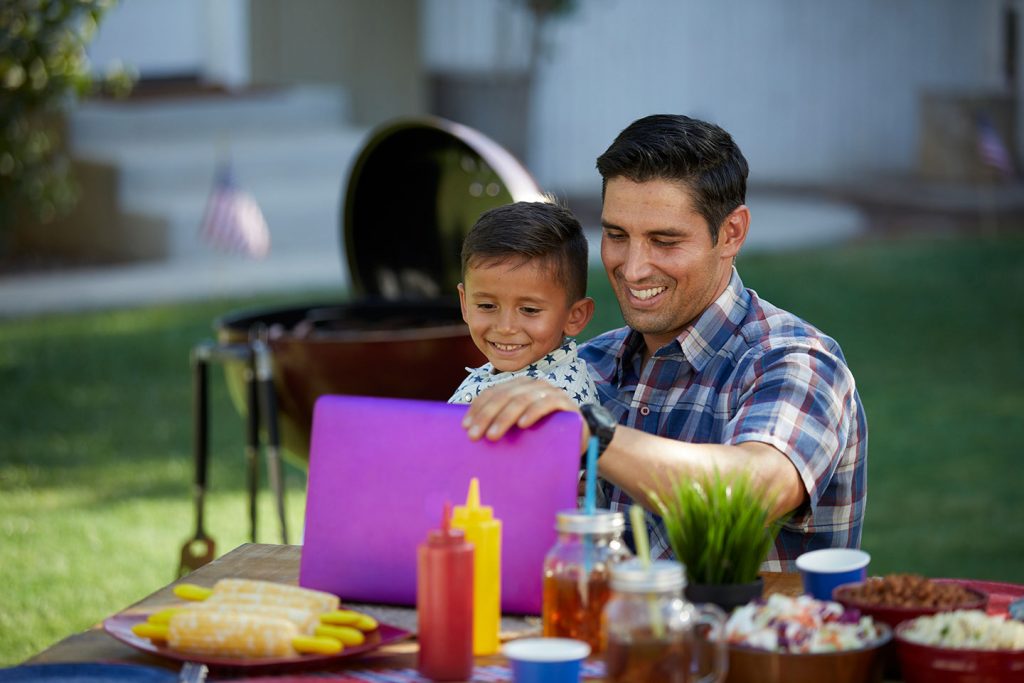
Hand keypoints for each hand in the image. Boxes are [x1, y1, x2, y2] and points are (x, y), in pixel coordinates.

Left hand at [462, 377, 588, 443]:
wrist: (579, 437)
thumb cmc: (544, 432)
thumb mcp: (519, 425)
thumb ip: (501, 421)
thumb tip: (471, 429)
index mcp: (519, 387)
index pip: (493, 392)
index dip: (477, 407)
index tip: (465, 425)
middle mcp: (533, 385)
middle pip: (504, 396)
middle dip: (486, 415)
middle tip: (474, 435)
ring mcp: (550, 392)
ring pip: (522, 399)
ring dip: (505, 418)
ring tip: (493, 436)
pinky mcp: (565, 403)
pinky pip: (546, 404)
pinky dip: (533, 413)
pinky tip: (522, 424)